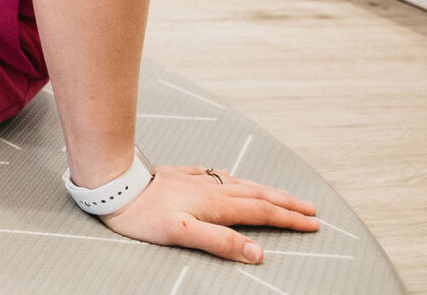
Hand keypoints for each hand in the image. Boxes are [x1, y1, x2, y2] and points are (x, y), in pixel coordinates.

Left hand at [102, 163, 318, 262]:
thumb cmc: (141, 213)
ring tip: (284, 193)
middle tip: (311, 209)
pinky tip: (233, 176)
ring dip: (266, 189)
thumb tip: (257, 252)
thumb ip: (220, 242)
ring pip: (240, 183)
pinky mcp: (180, 174)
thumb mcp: (182, 234)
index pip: (262, 212)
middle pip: (258, 195)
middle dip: (287, 203)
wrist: (113, 184)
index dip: (289, 219)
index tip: (313, 224)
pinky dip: (235, 178)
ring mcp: (196, 179)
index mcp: (216, 205)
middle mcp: (211, 189)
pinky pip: (217, 174)